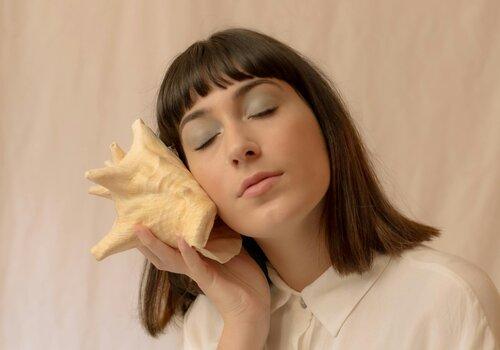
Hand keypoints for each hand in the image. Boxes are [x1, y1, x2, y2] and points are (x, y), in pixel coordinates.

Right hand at [133, 222, 270, 324]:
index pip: (171, 248)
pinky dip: (187, 253)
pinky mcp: (208, 279)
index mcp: (196, 260)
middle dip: (147, 241)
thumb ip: (222, 236)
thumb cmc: (243, 279)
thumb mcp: (231, 251)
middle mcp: (192, 267)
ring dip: (156, 245)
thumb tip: (217, 215)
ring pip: (171, 259)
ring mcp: (198, 273)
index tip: (147, 218)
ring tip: (143, 231)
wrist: (253, 306)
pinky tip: (180, 241)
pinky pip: (194, 265)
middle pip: (163, 254)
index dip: (158, 236)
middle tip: (133, 225)